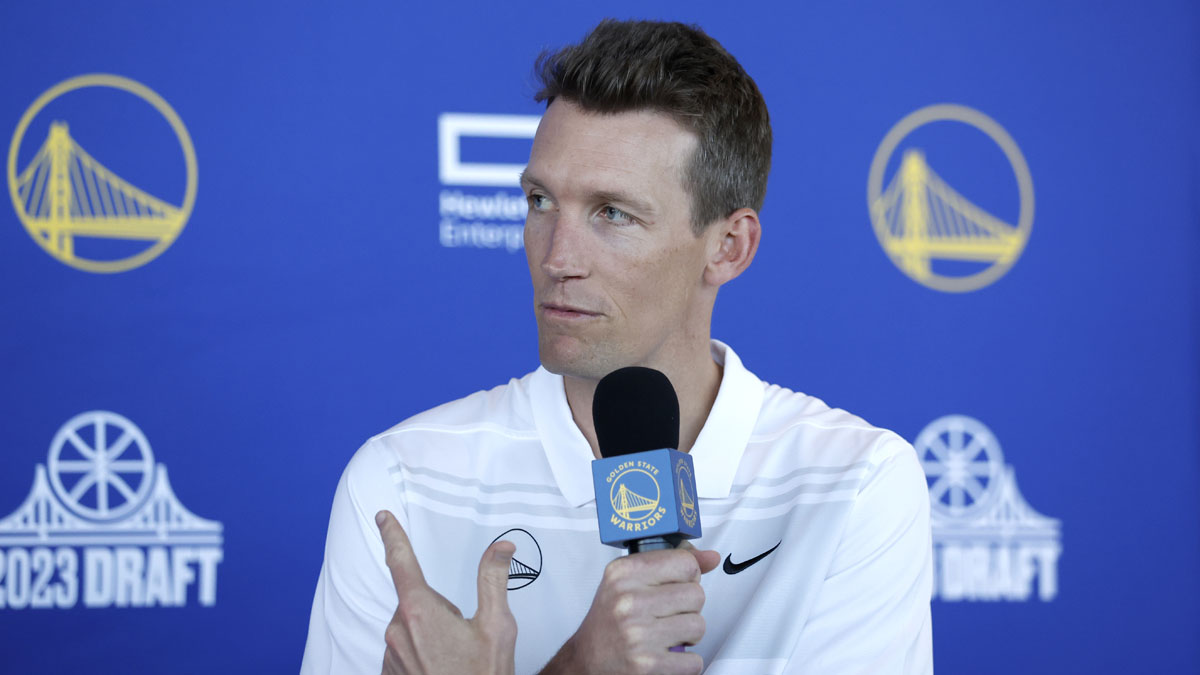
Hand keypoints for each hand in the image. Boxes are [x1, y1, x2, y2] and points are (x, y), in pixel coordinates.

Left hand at [376, 510, 517, 674]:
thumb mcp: (497, 626)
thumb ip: (493, 580)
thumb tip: (501, 548)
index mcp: (420, 611)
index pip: (401, 561)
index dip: (392, 535)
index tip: (383, 517)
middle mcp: (398, 630)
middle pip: (416, 600)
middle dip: (439, 608)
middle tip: (464, 635)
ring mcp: (391, 654)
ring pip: (410, 625)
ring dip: (430, 631)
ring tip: (456, 657)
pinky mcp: (389, 672)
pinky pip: (404, 648)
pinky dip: (422, 651)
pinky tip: (443, 667)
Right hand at [543, 545, 720, 674]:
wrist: (587, 660)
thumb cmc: (610, 619)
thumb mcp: (629, 580)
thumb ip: (670, 564)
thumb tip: (711, 557)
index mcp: (623, 573)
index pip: (685, 562)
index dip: (688, 576)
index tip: (677, 584)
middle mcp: (628, 601)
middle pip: (697, 594)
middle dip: (688, 608)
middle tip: (668, 614)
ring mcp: (638, 634)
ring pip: (698, 626)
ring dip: (688, 634)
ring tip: (666, 633)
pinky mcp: (648, 664)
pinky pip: (694, 660)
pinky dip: (685, 662)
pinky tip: (665, 654)